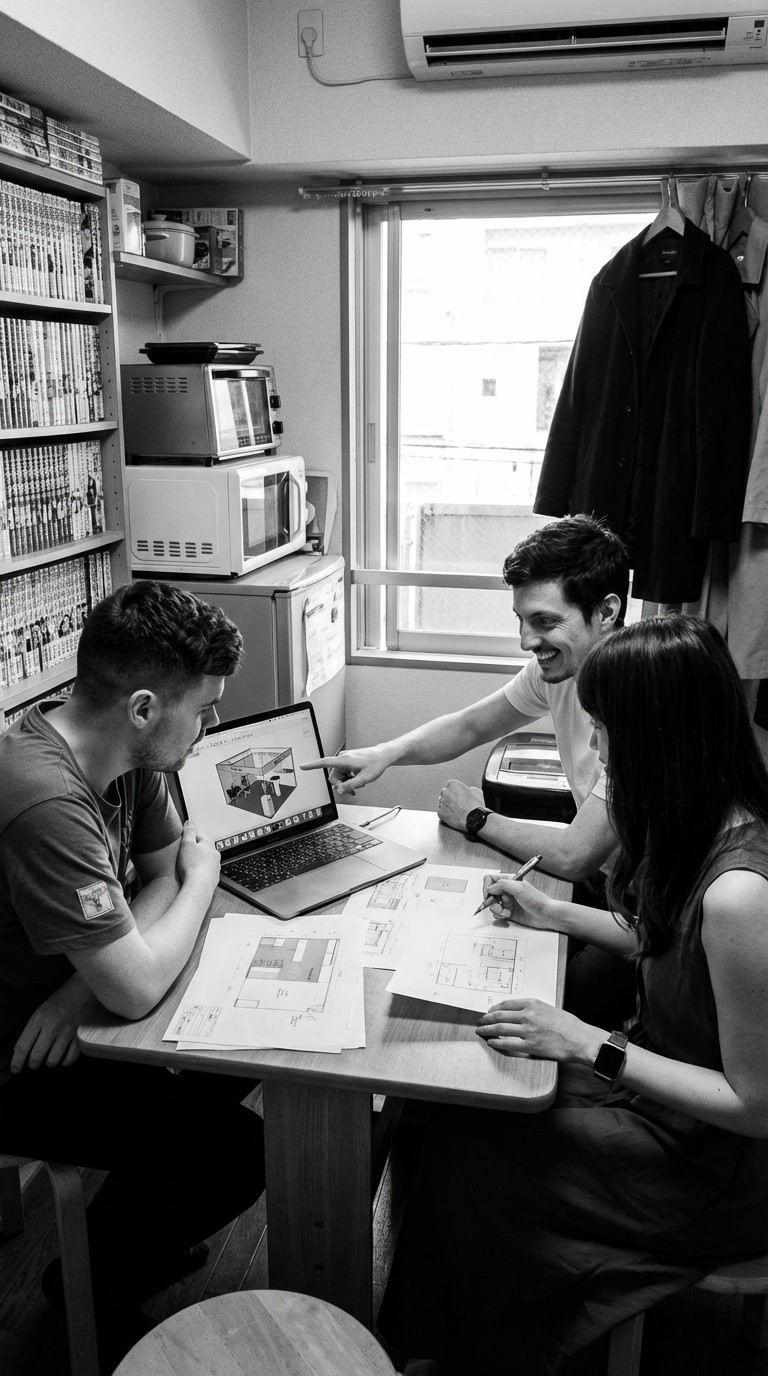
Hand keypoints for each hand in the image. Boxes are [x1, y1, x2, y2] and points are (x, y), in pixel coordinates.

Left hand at [11, 976, 96, 1073]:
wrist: (82, 988)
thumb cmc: (59, 1000)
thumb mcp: (40, 1011)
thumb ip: (30, 1030)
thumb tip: (19, 1050)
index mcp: (38, 1019)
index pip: (23, 1046)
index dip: (17, 1061)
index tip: (15, 1069)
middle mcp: (51, 1026)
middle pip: (37, 1056)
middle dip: (33, 1064)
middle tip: (33, 1063)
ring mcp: (66, 1032)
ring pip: (53, 1059)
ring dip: (49, 1062)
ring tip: (48, 1058)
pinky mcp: (78, 1035)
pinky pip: (71, 1057)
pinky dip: (66, 1061)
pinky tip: (63, 1058)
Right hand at [175, 821, 219, 896]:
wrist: (198, 886)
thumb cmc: (192, 866)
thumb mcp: (186, 843)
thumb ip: (188, 831)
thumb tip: (190, 822)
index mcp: (209, 844)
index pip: (198, 836)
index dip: (188, 838)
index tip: (182, 841)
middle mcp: (215, 855)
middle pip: (202, 849)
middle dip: (193, 851)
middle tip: (182, 855)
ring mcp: (215, 868)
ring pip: (205, 861)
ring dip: (197, 862)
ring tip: (186, 867)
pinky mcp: (213, 879)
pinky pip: (205, 873)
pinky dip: (199, 873)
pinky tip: (191, 876)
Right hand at [301, 746, 388, 796]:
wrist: (382, 756)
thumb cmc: (375, 763)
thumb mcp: (364, 779)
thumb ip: (351, 785)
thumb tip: (340, 789)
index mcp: (344, 760)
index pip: (324, 763)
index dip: (312, 765)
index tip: (303, 766)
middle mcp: (342, 759)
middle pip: (333, 777)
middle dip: (341, 785)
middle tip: (352, 791)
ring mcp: (345, 760)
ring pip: (339, 777)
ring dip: (346, 783)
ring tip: (358, 786)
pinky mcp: (348, 762)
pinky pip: (344, 774)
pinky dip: (349, 779)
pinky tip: (357, 781)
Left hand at [437, 780, 484, 831]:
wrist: (474, 819)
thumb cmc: (476, 806)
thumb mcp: (476, 792)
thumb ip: (469, 788)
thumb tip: (469, 790)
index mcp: (453, 784)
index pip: (450, 787)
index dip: (455, 793)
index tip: (459, 797)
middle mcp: (445, 792)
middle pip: (445, 794)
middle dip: (449, 799)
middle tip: (457, 805)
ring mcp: (441, 802)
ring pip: (442, 803)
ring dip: (447, 806)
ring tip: (456, 811)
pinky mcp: (439, 812)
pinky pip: (441, 812)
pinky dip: (445, 814)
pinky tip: (453, 816)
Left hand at [476, 998, 601, 1063]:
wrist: (580, 1039)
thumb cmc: (569, 1025)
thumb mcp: (549, 1009)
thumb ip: (533, 1010)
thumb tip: (519, 1015)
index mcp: (533, 1004)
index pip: (506, 1004)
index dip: (494, 1009)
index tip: (488, 1012)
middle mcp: (528, 1015)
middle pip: (499, 1016)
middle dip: (486, 1019)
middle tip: (480, 1021)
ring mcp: (528, 1031)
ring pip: (500, 1029)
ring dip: (487, 1030)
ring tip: (481, 1032)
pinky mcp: (530, 1046)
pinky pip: (507, 1044)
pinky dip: (496, 1043)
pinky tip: (491, 1043)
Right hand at [480, 875, 559, 928]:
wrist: (545, 915)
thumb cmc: (537, 900)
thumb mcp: (519, 888)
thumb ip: (503, 885)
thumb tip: (490, 888)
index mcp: (509, 881)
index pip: (491, 879)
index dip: (487, 887)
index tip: (489, 895)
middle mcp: (507, 891)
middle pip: (489, 893)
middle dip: (491, 901)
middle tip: (497, 905)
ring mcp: (508, 902)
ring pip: (492, 905)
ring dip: (496, 909)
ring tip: (505, 911)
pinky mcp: (508, 912)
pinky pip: (497, 913)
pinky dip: (500, 915)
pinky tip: (508, 915)